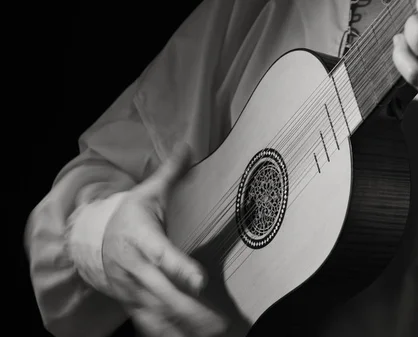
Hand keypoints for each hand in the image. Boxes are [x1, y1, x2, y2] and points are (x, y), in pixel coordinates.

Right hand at [102, 144, 226, 336]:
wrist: (94, 238)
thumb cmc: (130, 214)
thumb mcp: (147, 192)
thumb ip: (171, 173)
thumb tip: (187, 146)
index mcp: (140, 237)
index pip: (161, 254)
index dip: (179, 268)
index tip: (199, 281)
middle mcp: (135, 266)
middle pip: (162, 292)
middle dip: (189, 309)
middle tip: (219, 321)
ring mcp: (132, 288)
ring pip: (157, 312)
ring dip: (184, 326)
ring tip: (213, 332)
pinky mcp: (131, 301)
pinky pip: (149, 322)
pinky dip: (168, 334)